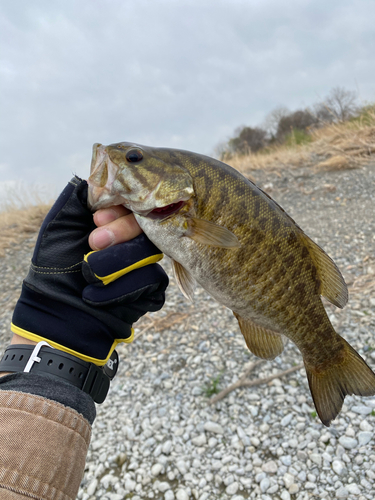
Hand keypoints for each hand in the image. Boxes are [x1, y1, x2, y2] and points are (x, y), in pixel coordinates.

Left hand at [10, 177, 168, 365]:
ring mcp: (143, 265)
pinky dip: (120, 288)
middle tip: (93, 244)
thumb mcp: (60, 223)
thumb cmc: (54, 267)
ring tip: (89, 274)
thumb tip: (103, 178)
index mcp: (114, 222)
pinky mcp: (150, 289)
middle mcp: (132, 240)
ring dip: (114, 265)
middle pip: (147, 226)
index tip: (96, 219)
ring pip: (149, 253)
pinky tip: (99, 295)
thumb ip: (81, 196)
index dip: (120, 209)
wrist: (58, 315)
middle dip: (119, 234)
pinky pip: (150, 280)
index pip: (134, 204)